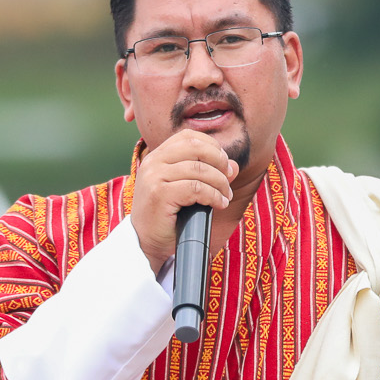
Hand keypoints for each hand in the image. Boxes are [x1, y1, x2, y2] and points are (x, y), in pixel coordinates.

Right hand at [129, 130, 237, 272]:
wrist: (146, 243)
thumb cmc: (167, 216)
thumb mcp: (188, 190)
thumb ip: (209, 174)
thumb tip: (234, 166)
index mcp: (157, 156)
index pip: (188, 137)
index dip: (211, 145)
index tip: (223, 164)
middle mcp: (153, 162)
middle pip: (195, 147)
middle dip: (219, 161)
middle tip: (228, 178)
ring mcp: (154, 177)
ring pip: (199, 169)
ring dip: (220, 183)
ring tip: (225, 196)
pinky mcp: (159, 194)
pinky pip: (196, 188)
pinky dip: (214, 196)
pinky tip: (219, 204)